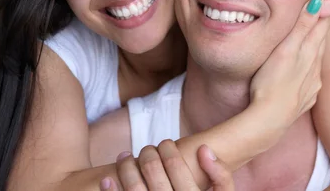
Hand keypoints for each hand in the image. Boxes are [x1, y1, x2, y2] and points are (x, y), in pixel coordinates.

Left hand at [100, 140, 232, 190]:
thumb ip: (221, 179)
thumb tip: (203, 150)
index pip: (175, 164)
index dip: (168, 148)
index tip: (166, 143)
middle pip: (151, 169)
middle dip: (147, 153)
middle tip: (147, 150)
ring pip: (133, 186)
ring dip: (125, 166)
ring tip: (125, 158)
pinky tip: (108, 180)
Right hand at [250, 0, 329, 133]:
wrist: (270, 119)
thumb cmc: (272, 82)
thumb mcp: (286, 50)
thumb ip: (301, 27)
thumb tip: (317, 3)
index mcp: (310, 52)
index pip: (321, 25)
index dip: (322, 10)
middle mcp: (315, 68)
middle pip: (321, 42)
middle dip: (319, 27)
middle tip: (318, 11)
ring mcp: (312, 85)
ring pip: (317, 61)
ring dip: (315, 49)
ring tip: (310, 39)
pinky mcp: (306, 99)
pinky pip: (312, 80)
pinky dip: (309, 71)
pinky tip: (303, 73)